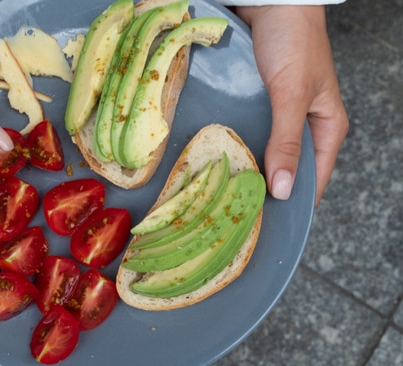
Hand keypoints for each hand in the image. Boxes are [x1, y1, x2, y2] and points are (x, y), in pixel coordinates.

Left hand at [235, 6, 348, 204]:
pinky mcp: (256, 101)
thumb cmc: (292, 43)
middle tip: (236, 209)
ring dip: (246, 164)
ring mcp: (277, 113)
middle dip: (265, 186)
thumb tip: (285, 190)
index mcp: (326, 127)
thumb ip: (286, 141)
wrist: (271, 1)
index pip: (315, 177)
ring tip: (222, 188)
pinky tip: (216, 155)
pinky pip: (246, 129)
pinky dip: (234, 142)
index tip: (267, 223)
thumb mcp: (291, 96)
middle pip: (287, 167)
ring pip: (264, 149)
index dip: (294, 201)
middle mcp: (302, 123)